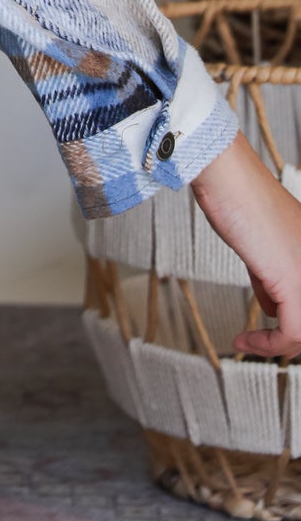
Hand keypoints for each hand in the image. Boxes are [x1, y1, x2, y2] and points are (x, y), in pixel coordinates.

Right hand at [189, 130, 300, 358]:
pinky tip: (245, 340)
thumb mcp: (260, 244)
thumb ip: (270, 275)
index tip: (266, 332)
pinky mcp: (294, 280)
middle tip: (262, 342)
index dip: (290, 325)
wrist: (226, 176)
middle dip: (288, 336)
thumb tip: (269, 304)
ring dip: (278, 344)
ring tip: (252, 344)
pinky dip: (269, 344)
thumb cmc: (235, 197)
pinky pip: (294, 331)